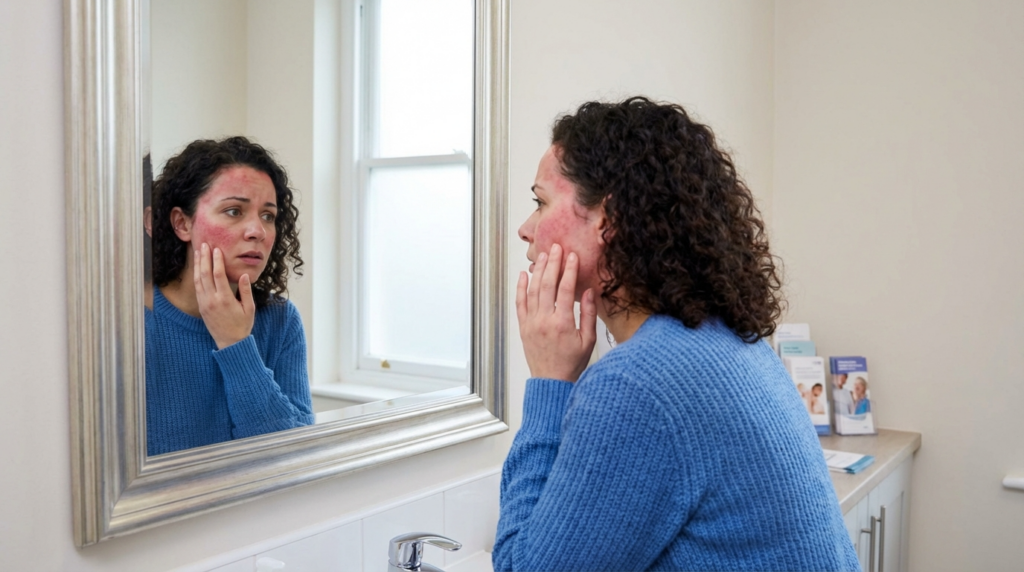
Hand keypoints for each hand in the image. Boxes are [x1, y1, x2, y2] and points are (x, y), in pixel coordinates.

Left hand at [194, 243, 255, 348]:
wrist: (230, 342)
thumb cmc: (242, 325)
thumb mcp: (249, 308)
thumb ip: (246, 291)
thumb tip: (244, 275)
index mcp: (225, 299)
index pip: (218, 275)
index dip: (217, 261)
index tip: (217, 249)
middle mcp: (212, 300)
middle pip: (205, 274)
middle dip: (204, 258)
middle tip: (204, 245)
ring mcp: (204, 303)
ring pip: (198, 280)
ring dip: (198, 265)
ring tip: (198, 252)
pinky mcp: (201, 306)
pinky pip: (197, 287)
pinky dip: (196, 275)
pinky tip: (198, 267)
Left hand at [516, 243, 596, 381]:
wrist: (551, 382)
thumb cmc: (572, 363)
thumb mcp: (588, 340)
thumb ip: (587, 314)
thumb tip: (588, 292)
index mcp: (562, 323)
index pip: (565, 290)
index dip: (569, 270)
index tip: (572, 256)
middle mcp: (544, 321)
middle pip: (547, 285)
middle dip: (552, 264)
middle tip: (556, 248)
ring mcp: (532, 323)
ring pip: (533, 291)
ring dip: (538, 271)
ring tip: (543, 256)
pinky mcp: (523, 327)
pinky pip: (520, 303)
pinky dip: (521, 288)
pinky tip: (524, 275)